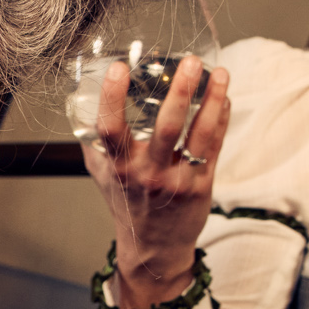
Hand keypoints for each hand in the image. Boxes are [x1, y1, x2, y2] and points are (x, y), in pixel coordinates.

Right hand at [83, 52, 228, 308]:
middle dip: (181, 90)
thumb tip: (85, 98)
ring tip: (220, 73)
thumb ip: (94, 140)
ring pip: (198, 134)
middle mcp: (147, 173)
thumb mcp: (102, 173)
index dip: (112, 97)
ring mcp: (177, 179)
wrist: (153, 246)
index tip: (118, 68)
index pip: (110, 129)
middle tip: (191, 61)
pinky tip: (222, 97)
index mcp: (118, 166)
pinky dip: (220, 118)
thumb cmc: (126, 202)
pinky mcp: (201, 185)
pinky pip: (214, 146)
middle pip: (166, 127)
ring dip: (212, 100)